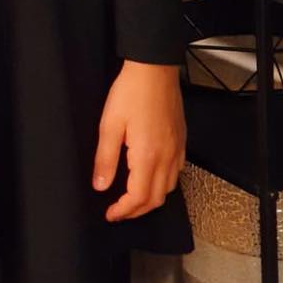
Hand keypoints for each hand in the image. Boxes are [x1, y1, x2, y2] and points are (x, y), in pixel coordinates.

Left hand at [92, 59, 185, 221]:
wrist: (154, 68)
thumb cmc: (132, 91)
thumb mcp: (110, 124)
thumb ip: (105, 158)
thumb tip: (101, 186)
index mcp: (148, 156)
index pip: (138, 198)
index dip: (123, 211)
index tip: (110, 214)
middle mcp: (167, 157)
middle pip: (156, 199)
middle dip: (136, 211)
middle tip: (118, 210)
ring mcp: (177, 149)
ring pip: (169, 188)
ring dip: (151, 199)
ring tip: (133, 198)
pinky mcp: (181, 140)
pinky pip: (177, 172)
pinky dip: (164, 183)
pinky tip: (152, 176)